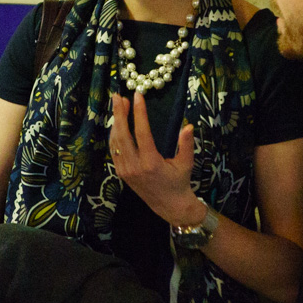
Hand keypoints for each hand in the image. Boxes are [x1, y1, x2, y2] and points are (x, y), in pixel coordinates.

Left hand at [110, 92, 204, 225]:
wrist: (169, 205)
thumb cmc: (179, 182)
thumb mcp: (186, 163)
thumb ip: (186, 144)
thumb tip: (188, 125)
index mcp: (151, 163)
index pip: (141, 132)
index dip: (139, 113)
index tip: (137, 96)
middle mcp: (134, 166)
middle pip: (122, 135)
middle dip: (119, 113)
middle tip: (118, 96)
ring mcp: (125, 170)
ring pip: (115, 142)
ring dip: (116, 122)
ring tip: (119, 105)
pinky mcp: (121, 172)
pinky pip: (114, 150)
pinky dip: (114, 134)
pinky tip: (118, 123)